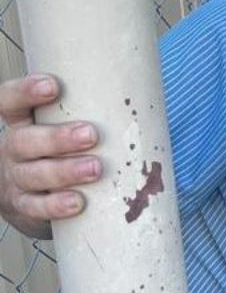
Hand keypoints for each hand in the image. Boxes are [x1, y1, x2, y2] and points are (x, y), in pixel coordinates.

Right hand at [0, 74, 100, 238]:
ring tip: (94, 168)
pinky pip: (36, 207)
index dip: (25, 92)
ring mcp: (16, 179)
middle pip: (24, 140)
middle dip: (58, 138)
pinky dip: (56, 205)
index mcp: (21, 123)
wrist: (30, 199)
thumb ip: (88, 114)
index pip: (11, 101)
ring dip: (65, 171)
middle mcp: (13, 149)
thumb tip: (145, 99)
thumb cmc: (57, 152)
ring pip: (33, 174)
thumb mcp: (61, 130)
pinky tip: (77, 201)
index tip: (53, 86)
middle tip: (90, 134)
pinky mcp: (24, 206)